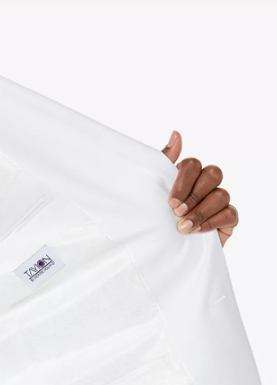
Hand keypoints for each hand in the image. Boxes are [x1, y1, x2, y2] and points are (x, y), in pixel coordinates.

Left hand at [161, 131, 238, 246]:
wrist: (163, 250)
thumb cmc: (159, 218)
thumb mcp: (155, 192)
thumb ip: (164, 162)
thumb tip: (176, 134)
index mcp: (188, 175)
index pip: (193, 164)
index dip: (183, 181)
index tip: (170, 202)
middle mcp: (206, 184)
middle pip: (212, 174)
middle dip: (193, 195)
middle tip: (176, 212)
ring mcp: (219, 200)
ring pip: (221, 194)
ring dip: (200, 211)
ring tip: (183, 227)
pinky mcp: (228, 218)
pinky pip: (229, 213)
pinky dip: (212, 222)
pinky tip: (196, 231)